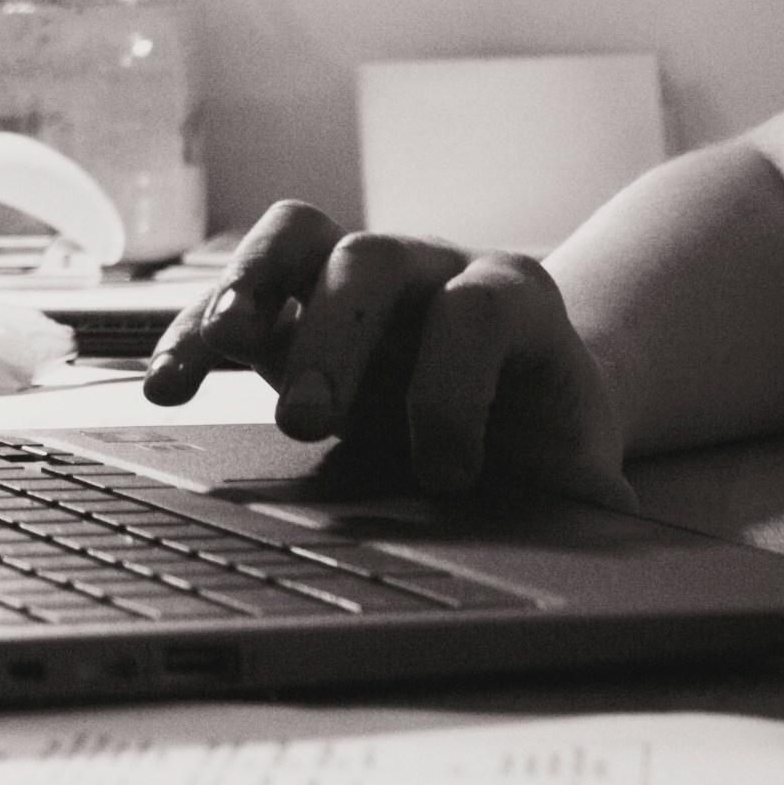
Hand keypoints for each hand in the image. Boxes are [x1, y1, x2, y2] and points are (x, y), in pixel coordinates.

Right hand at [138, 200, 637, 510]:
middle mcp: (430, 267)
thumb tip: (613, 549)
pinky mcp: (295, 300)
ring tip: (216, 350)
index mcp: (513, 300)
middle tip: (308, 422)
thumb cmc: (547, 434)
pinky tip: (170, 382)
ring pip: (299, 235)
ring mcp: (355, 274)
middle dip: (337, 335)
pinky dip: (198, 328)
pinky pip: (239, 286)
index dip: (457, 386)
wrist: (524, 392)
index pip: (480, 309)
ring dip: (249, 287)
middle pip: (376, 259)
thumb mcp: (580, 470)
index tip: (446, 474)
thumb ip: (593, 506)